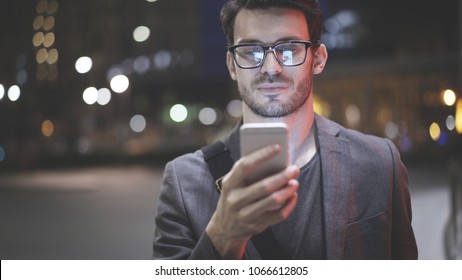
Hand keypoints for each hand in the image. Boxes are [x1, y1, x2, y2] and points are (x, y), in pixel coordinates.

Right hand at [205, 144, 299, 258]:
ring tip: (295, 182)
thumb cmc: (234, 198)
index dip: (262, 155)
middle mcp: (235, 199)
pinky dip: (289, 205)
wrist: (224, 228)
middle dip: (282, 176)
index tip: (278, 147)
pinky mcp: (256, 225)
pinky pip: (278, 215)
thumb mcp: (233, 184)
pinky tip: (293, 196)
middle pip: (264, 186)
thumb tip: (275, 160)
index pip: (245, 165)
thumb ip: (248, 173)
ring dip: (288, 190)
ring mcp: (246, 214)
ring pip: (273, 201)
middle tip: (294, 169)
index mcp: (229, 183)